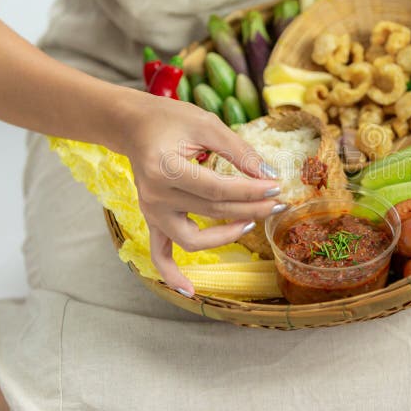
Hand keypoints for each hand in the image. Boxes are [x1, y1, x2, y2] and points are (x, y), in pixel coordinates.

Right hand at [116, 93, 281, 296]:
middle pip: (211, 212)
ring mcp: (151, 211)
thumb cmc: (170, 119)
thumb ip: (238, 150)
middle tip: (278, 202)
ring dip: (225, 237)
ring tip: (251, 224)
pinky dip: (172, 275)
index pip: (217, 189)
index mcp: (165, 167)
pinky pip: (160, 253)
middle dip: (250, 209)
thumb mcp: (206, 124)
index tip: (276, 186)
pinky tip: (191, 291)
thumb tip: (268, 173)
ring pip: (192, 239)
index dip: (250, 191)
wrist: (132, 125)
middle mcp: (155, 195)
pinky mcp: (151, 220)